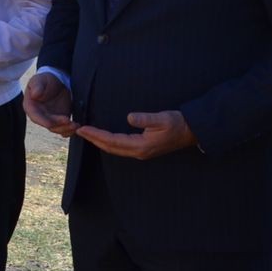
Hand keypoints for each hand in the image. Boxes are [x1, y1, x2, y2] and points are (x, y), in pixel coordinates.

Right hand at [23, 71, 76, 136]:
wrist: (57, 81)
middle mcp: (40, 116)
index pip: (35, 117)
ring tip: (75, 125)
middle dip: (59, 125)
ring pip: (57, 129)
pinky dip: (70, 130)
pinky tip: (76, 126)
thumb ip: (37, 86)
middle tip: (69, 121)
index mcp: (31, 107)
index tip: (52, 123)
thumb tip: (34, 94)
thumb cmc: (45, 80)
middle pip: (48, 125)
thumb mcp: (40, 80)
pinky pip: (64, 129)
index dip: (44, 121)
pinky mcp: (60, 120)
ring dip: (66, 129)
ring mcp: (50, 119)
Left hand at [76, 110, 196, 158]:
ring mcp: (141, 152)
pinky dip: (109, 142)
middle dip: (94, 140)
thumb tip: (129, 118)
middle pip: (110, 148)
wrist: (192, 131)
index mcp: (141, 146)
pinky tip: (104, 137)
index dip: (96, 135)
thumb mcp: (162, 118)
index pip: (112, 141)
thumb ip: (146, 119)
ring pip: (115, 149)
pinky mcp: (143, 149)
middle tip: (79, 131)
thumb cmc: (178, 123)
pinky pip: (121, 147)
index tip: (83, 129)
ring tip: (87, 134)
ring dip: (100, 142)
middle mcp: (139, 152)